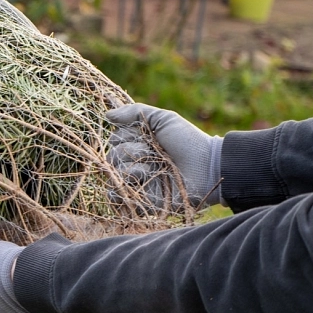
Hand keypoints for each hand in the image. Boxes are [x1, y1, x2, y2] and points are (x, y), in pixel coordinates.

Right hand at [106, 104, 223, 207]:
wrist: (207, 168)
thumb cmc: (188, 142)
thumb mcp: (164, 119)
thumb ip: (135, 112)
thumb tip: (106, 114)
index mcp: (138, 143)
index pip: (115, 138)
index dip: (127, 135)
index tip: (146, 135)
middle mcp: (134, 161)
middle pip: (112, 156)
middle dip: (132, 151)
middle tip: (153, 153)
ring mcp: (136, 181)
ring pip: (115, 173)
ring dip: (134, 168)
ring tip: (155, 170)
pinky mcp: (139, 199)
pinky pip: (115, 196)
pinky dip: (123, 189)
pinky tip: (141, 181)